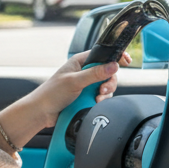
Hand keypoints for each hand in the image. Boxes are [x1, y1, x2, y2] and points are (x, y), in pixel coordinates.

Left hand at [0, 50, 132, 152]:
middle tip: (103, 89)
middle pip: (108, 72)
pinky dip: (101, 100)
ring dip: (105, 92)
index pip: (102, 54)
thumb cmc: (51, 93)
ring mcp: (86, 84)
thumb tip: (113, 65)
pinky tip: (95, 103)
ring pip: (106, 85)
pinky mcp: (86, 96)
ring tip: (97, 98)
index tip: (126, 61)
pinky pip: (101, 96)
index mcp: (80, 61)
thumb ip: (95, 74)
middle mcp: (84, 71)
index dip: (115, 57)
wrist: (42, 113)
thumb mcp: (74, 82)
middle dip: (109, 81)